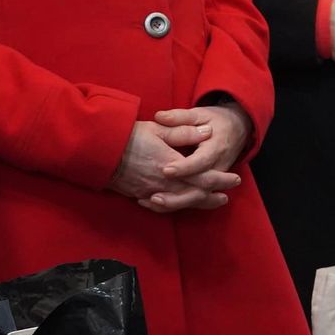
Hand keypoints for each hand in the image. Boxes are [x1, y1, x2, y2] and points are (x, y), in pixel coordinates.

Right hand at [109, 120, 236, 212]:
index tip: (235, 179)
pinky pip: (163, 206)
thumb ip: (184, 132)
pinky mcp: (141, 195)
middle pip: (195, 195)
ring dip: (198, 203)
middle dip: (213, 196)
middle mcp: (165, 183)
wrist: (99, 150)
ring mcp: (152, 192)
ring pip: (181, 203)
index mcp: (172, 165)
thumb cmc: (129, 136)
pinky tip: (180, 203)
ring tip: (210, 201)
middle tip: (226, 196)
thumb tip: (207, 132)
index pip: (204, 177)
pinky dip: (176, 206)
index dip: (221, 180)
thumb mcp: (159, 129)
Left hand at [149, 103, 250, 211]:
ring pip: (197, 197)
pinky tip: (155, 204)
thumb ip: (180, 117)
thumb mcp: (200, 114)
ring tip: (151, 202)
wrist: (238, 130)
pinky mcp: (210, 185)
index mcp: (216, 148)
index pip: (201, 161)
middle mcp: (218, 167)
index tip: (165, 170)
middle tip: (154, 196)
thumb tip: (159, 116)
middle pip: (200, 187)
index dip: (184, 168)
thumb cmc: (216, 121)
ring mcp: (215, 179)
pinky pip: (195, 198)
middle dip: (178, 195)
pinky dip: (176, 203)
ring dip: (175, 203)